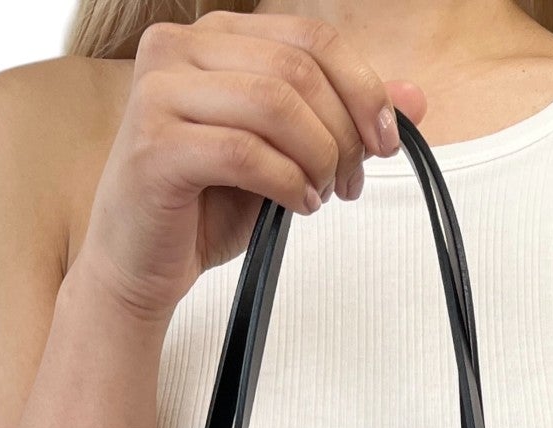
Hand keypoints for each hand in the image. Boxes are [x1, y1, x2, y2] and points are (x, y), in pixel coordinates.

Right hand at [73, 11, 426, 322]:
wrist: (137, 264)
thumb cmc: (204, 208)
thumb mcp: (286, 156)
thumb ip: (342, 119)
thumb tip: (415, 98)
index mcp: (213, 37)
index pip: (310, 37)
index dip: (363, 87)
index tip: (386, 141)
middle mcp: (178, 49)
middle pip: (297, 69)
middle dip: (342, 131)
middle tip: (350, 183)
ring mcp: (158, 93)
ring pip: (275, 104)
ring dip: (317, 158)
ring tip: (320, 197)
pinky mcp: (153, 146)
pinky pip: (246, 152)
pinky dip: (287, 183)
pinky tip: (297, 207)